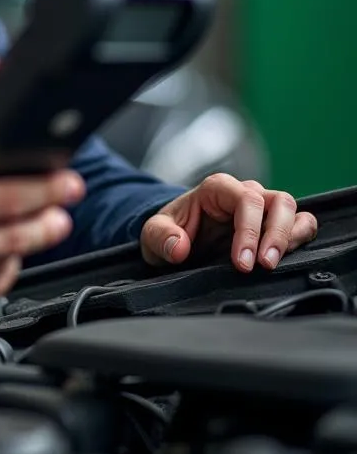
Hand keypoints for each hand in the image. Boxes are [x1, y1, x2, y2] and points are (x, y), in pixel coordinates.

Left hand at [140, 173, 317, 271]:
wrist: (174, 237)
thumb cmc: (169, 230)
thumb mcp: (153, 233)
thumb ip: (161, 237)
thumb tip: (178, 246)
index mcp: (216, 188)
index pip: (246, 200)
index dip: (249, 231)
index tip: (242, 263)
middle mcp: (243, 193)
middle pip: (278, 202)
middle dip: (275, 235)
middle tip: (264, 265)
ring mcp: (260, 208)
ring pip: (292, 211)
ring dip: (290, 237)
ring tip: (274, 263)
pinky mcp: (271, 225)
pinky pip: (298, 224)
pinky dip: (299, 239)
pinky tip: (286, 257)